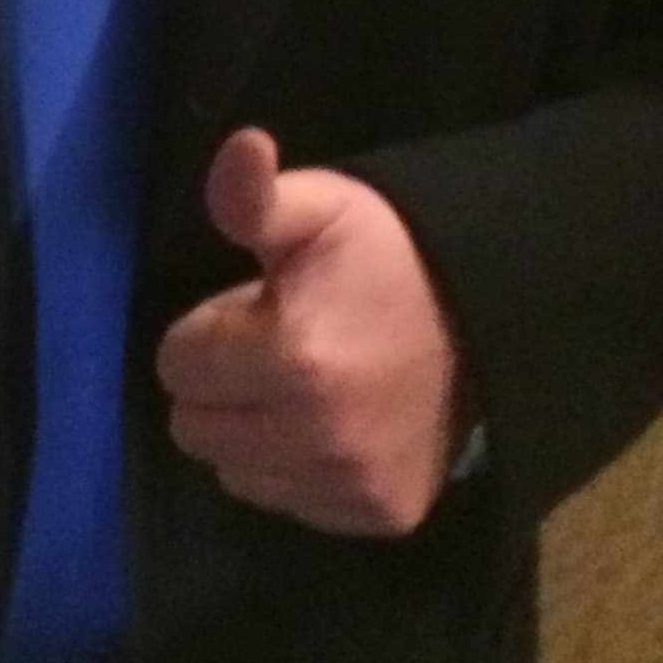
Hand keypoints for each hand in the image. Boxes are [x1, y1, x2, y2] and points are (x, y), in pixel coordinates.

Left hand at [153, 127, 466, 536]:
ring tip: (299, 386)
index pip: (176, 364)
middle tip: (270, 350)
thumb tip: (240, 148)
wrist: (487, 318)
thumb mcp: (319, 208)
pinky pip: (289, 502)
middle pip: (194, 427)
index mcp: (289, 357)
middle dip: (218, 386)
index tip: (251, 311)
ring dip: (249, 432)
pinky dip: (295, 468)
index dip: (206, 330)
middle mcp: (314, 436)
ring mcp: (347, 484)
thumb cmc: (384, 257)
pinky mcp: (376, 515)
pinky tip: (329, 425)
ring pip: (234, 472)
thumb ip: (255, 195)